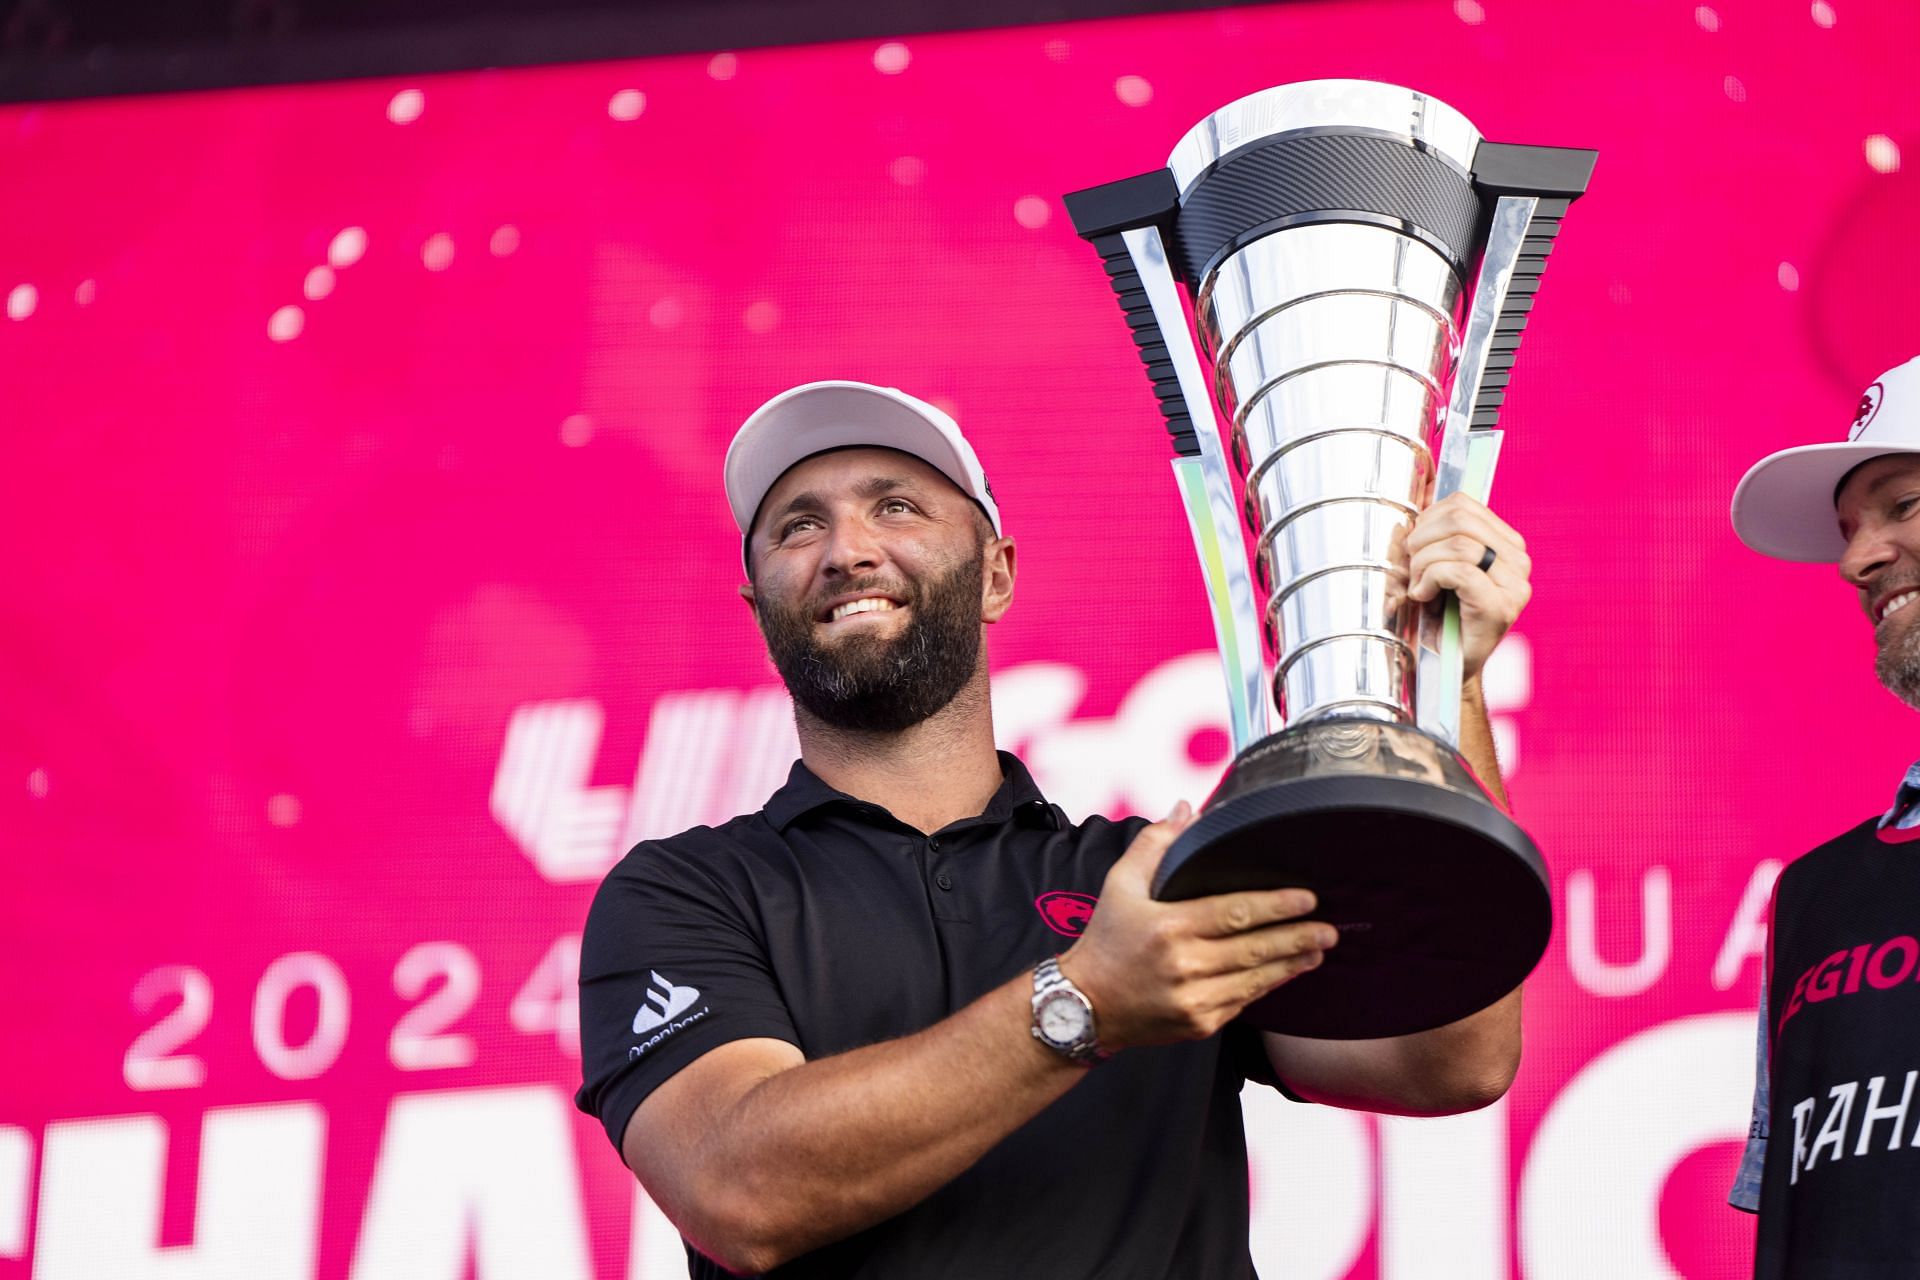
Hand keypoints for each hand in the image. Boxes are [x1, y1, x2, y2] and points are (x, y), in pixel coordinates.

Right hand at [1058, 803, 1334, 1051]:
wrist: (1085, 1004)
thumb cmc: (1106, 939)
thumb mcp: (1120, 884)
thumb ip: (1155, 843)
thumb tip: (1186, 808)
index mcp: (1169, 927)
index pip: (1234, 913)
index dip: (1275, 905)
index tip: (1306, 899)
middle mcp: (1185, 966)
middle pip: (1255, 948)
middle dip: (1297, 937)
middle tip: (1329, 928)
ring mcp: (1194, 999)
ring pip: (1256, 979)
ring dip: (1291, 964)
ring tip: (1318, 949)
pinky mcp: (1200, 1023)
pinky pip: (1244, 1002)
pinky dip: (1267, 985)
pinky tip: (1284, 972)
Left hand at [1405, 492, 1531, 680]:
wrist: (1444, 668)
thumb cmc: (1435, 615)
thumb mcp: (1430, 564)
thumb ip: (1430, 529)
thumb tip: (1422, 474)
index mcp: (1505, 544)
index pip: (1462, 504)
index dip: (1426, 519)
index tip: (1413, 547)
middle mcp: (1518, 561)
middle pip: (1459, 518)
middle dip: (1421, 540)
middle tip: (1411, 568)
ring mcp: (1514, 585)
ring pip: (1457, 544)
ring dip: (1422, 564)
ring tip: (1417, 587)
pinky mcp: (1500, 606)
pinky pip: (1458, 571)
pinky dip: (1429, 580)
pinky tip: (1423, 598)